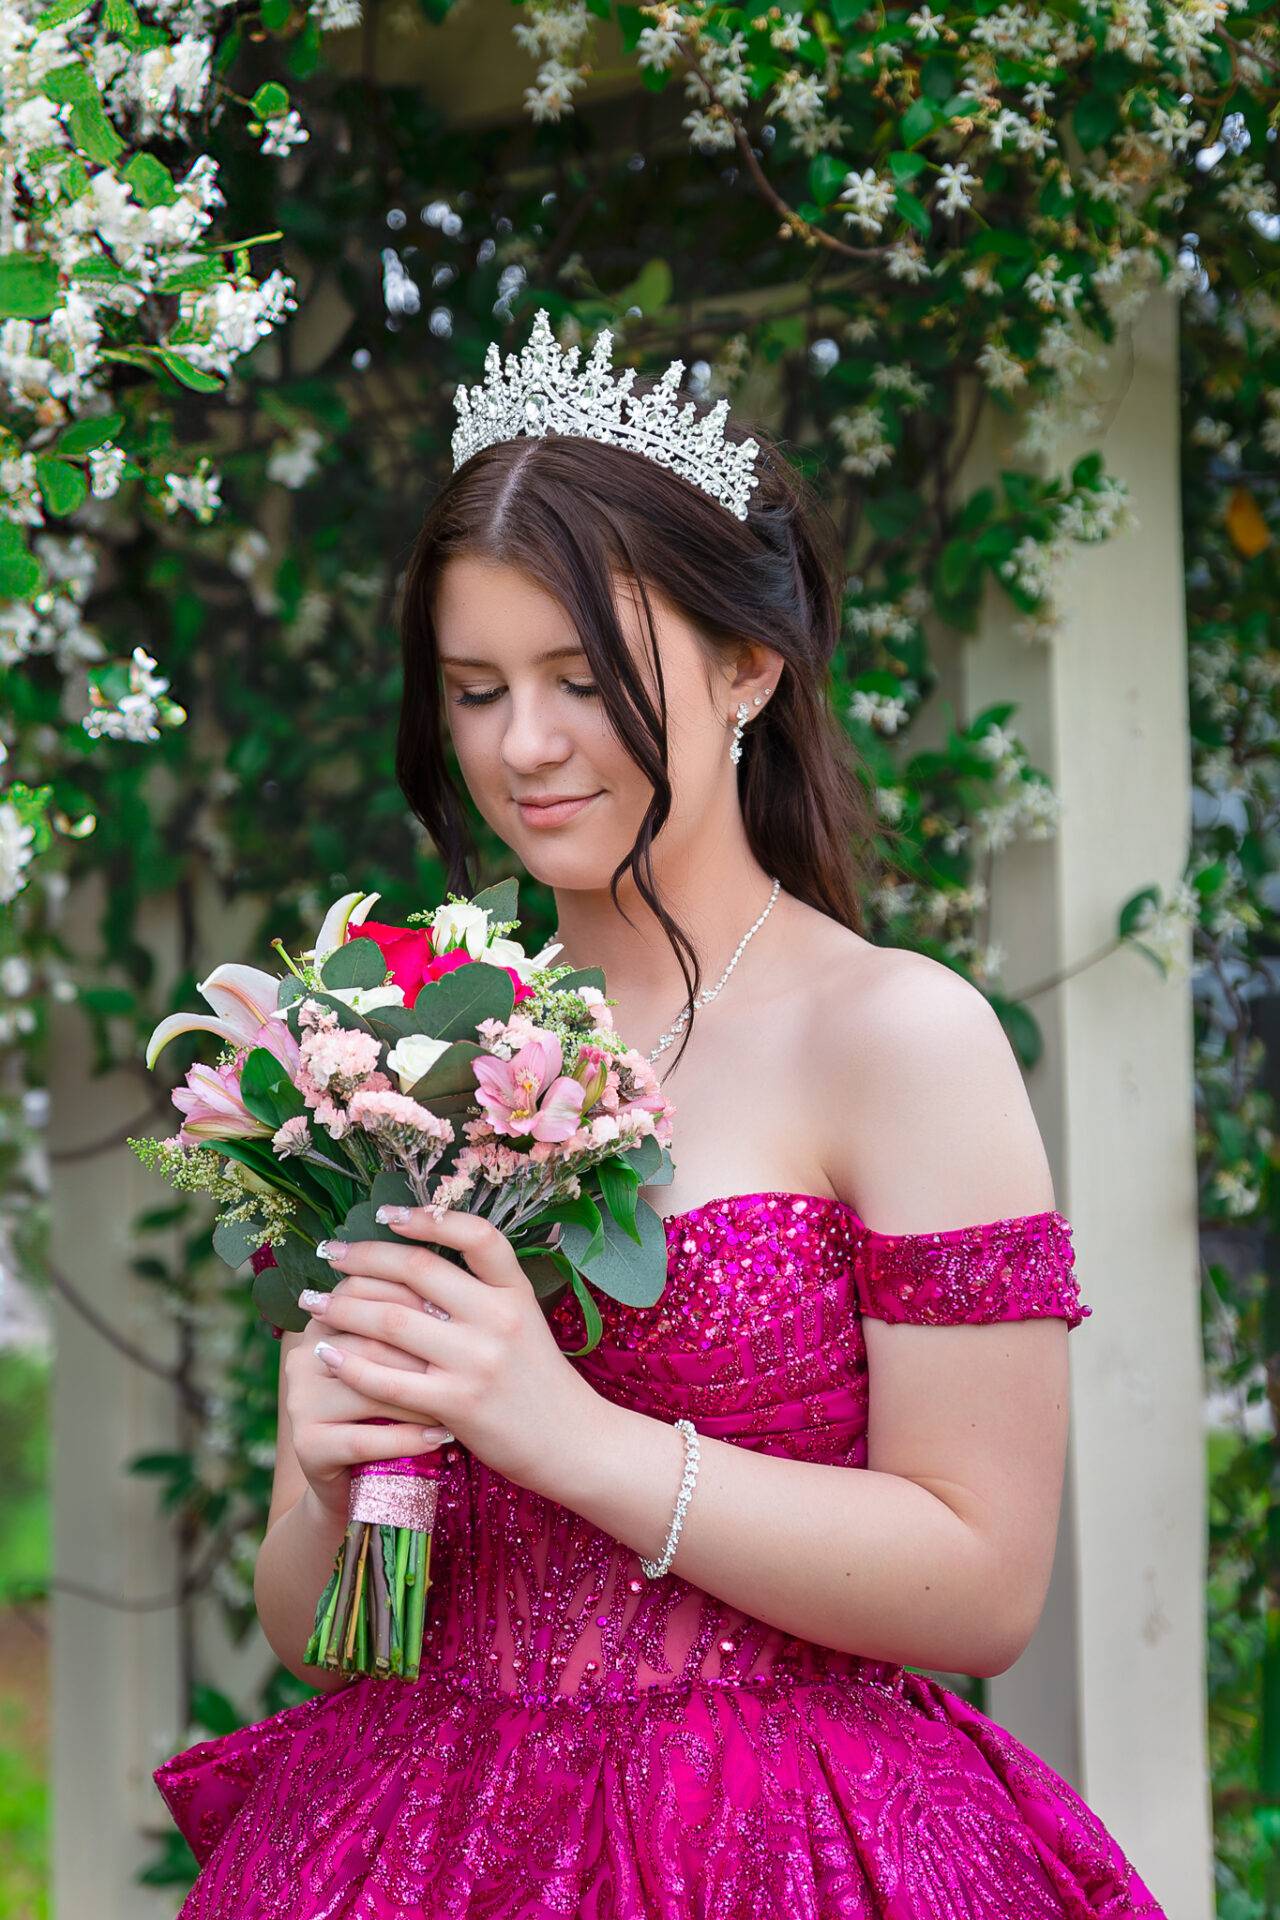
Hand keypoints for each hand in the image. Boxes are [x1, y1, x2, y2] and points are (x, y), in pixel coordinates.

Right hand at [283, 1288, 453, 1523]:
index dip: (411, 1297)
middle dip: (423, 1353)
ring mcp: (300, 1400)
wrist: (360, 1484)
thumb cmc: (393, 1409)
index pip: (365, 1292)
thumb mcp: (399, 1362)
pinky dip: (407, 1438)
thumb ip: (413, 1326)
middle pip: (370, 1342)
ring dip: (420, 1398)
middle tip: (468, 1359)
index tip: (455, 1311)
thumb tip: (459, 1298)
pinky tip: (440, 1437)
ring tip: (461, 1402)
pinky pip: (364, 1438)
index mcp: (324, 1323)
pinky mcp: (306, 1445)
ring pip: (367, 1389)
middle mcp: (304, 1355)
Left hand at [301, 1207, 601, 1495]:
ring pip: (392, 1319)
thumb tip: (414, 1267)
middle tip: (330, 1252)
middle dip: (363, 1257)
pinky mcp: (458, 1405)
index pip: (476, 1234)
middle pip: (418, 1269)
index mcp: (516, 1291)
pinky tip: (326, 1354)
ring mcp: (478, 1361)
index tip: (386, 1213)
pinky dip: (350, 1363)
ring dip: (343, 1307)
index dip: (428, 1217)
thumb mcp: (524, 1323)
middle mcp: (499, 1318)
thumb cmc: (540, 1382)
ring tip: (314, 1302)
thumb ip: (481, 1296)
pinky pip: (388, 1378)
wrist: (574, 1444)